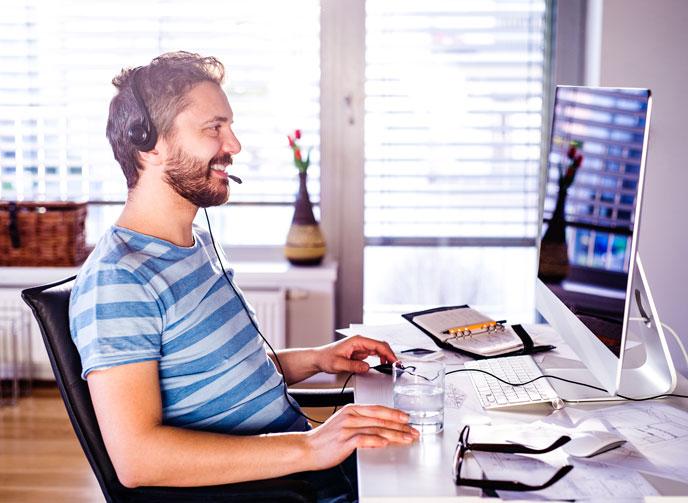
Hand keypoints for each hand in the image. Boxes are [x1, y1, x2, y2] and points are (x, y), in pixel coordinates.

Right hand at [302, 404, 418, 469]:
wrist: (307, 448)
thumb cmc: (325, 438)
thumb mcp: (344, 424)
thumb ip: (361, 422)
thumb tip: (381, 428)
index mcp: (351, 409)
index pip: (378, 409)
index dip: (394, 413)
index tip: (407, 418)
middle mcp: (350, 415)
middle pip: (380, 419)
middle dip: (400, 425)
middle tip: (413, 430)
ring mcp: (347, 428)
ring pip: (376, 429)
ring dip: (394, 434)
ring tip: (406, 438)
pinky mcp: (344, 441)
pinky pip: (364, 439)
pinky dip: (376, 440)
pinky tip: (386, 442)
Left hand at [315, 335, 396, 374]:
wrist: (319, 359)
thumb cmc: (326, 358)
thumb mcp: (338, 364)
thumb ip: (354, 366)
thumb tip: (367, 367)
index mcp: (357, 341)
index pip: (377, 345)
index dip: (388, 353)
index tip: (394, 361)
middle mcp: (360, 342)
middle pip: (381, 346)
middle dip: (390, 355)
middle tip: (396, 366)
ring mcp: (361, 347)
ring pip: (378, 350)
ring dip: (386, 357)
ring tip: (390, 367)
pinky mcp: (360, 352)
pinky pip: (374, 354)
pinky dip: (380, 359)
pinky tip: (382, 365)